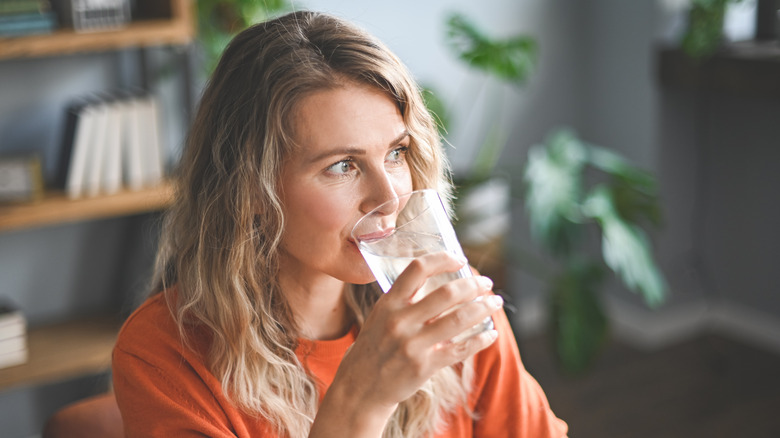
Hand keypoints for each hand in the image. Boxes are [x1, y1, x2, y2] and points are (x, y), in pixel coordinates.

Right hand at [324, 252, 502, 426]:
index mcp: (388, 303)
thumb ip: (405, 300)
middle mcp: (399, 321)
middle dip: (473, 285)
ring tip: (495, 302)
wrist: (360, 387)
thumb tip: (440, 282)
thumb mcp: (380, 316)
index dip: (442, 259)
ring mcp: (412, 345)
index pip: (417, 269)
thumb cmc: (375, 347)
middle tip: (487, 283)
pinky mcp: (423, 367)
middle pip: (446, 294)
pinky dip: (480, 339)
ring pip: (458, 319)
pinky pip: (460, 350)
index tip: (460, 259)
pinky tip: (491, 333)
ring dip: (483, 308)